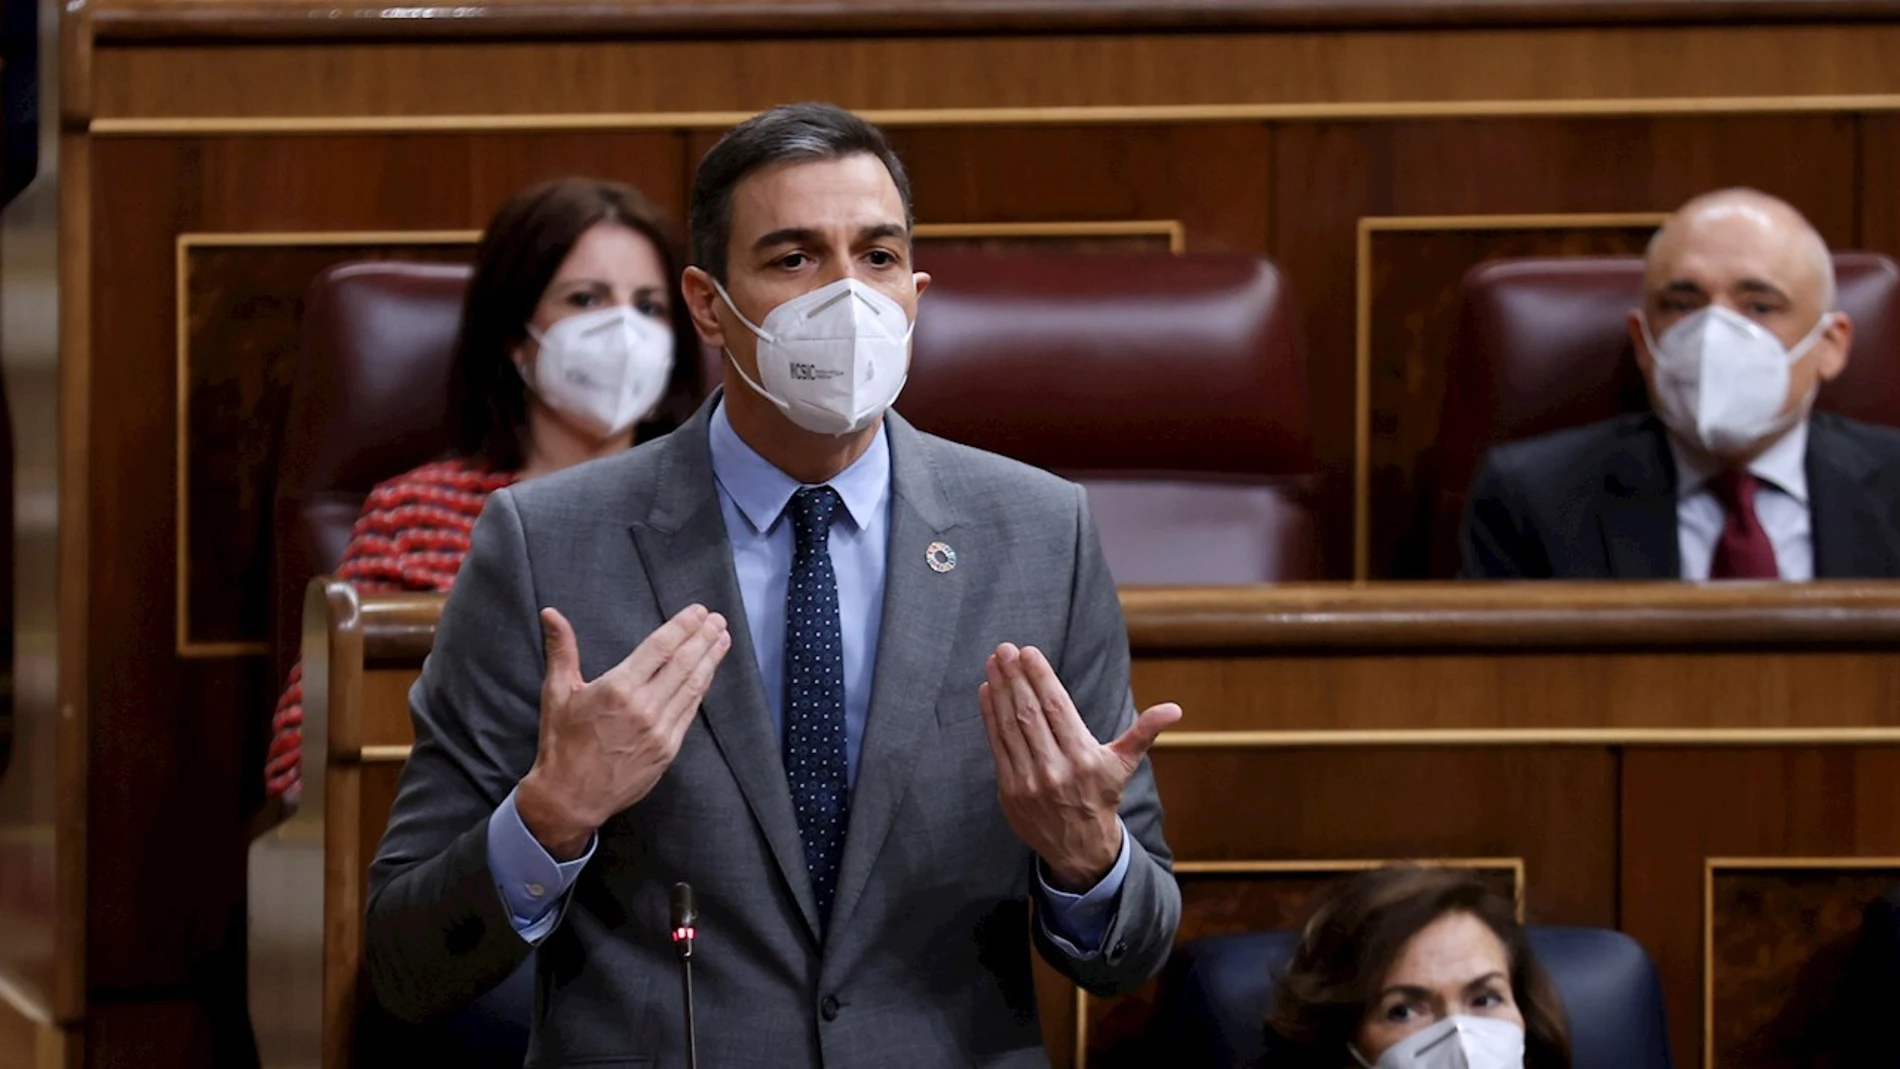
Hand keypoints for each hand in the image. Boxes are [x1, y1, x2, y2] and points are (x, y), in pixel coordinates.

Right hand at [516, 604, 730, 859]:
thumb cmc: (561, 743)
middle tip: (718, 620)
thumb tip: (551, 613)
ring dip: (710, 660)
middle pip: (684, 664)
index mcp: (617, 689)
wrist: (570, 798)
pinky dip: (701, 689)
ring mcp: (660, 731)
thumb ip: (561, 649)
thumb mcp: (556, 692)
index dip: (683, 626)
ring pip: (693, 687)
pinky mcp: (668, 750)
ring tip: (722, 639)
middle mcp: (644, 707)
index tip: (698, 612)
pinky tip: (707, 674)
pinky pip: (689, 712)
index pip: (660, 648)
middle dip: (704, 638)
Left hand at [978, 643, 1180, 891]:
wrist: (1080, 847)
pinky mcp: (1009, 791)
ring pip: (1011, 726)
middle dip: (1016, 678)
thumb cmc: (1102, 796)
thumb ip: (1144, 732)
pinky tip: (986, 691)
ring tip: (994, 663)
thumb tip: (1174, 709)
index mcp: (1085, 757)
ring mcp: (1030, 781)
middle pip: (1031, 713)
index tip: (1028, 652)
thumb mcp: (1125, 764)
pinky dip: (990, 717)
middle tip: (1005, 649)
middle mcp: (1056, 768)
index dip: (1041, 677)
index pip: (1058, 707)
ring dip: (1000, 691)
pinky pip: (997, 746)